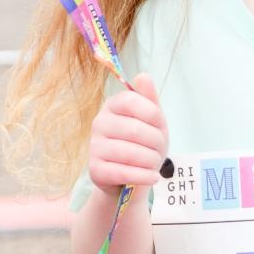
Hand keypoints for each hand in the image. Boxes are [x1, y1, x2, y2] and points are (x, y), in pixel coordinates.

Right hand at [88, 73, 167, 194]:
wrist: (132, 177)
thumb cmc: (144, 145)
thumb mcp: (153, 122)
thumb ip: (150, 100)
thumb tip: (143, 76)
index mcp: (112, 106)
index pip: (131, 101)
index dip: (152, 114)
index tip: (159, 125)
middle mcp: (99, 123)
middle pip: (135, 129)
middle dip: (156, 142)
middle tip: (159, 150)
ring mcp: (94, 146)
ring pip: (130, 153)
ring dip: (151, 161)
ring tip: (154, 164)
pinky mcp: (95, 170)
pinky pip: (122, 172)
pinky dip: (143, 176)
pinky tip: (152, 176)